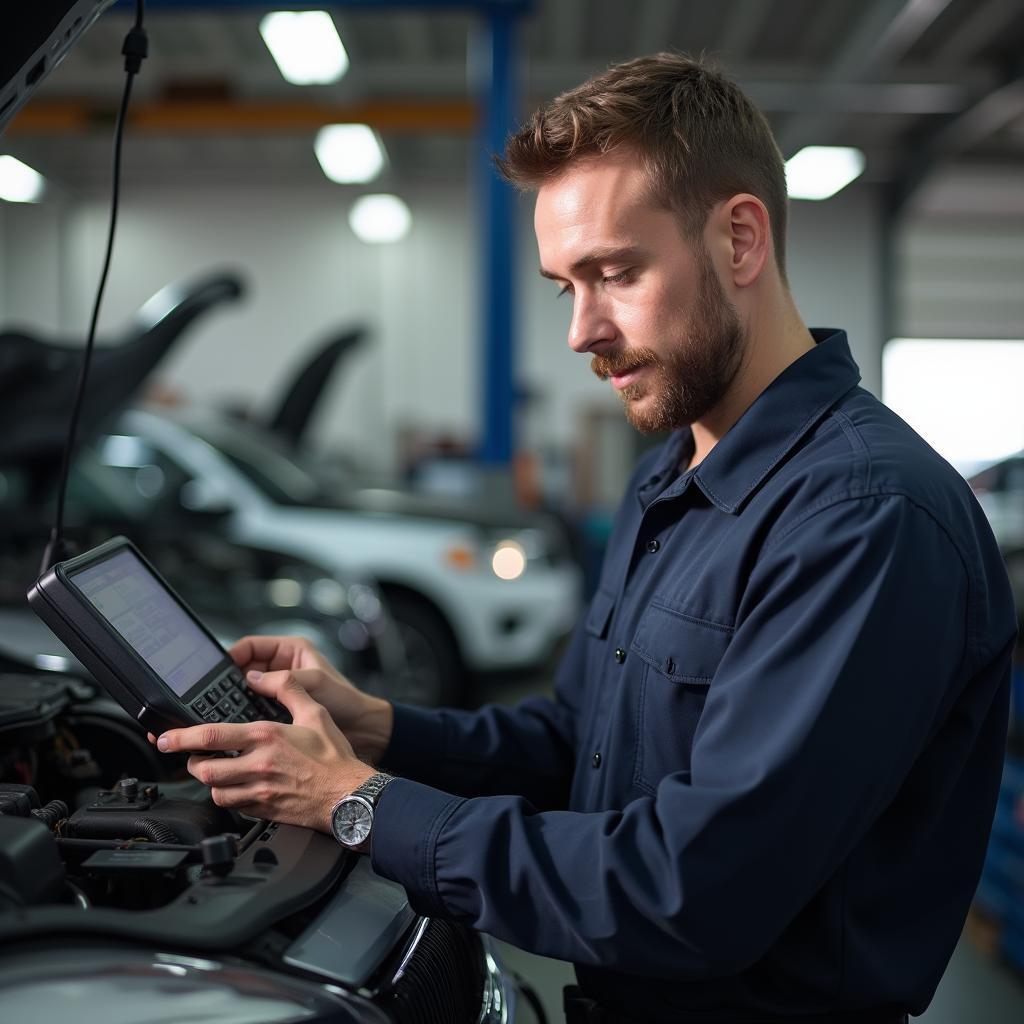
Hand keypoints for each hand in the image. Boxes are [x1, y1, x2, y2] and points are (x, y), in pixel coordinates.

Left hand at [156, 669, 373, 831]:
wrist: (349, 794)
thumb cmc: (334, 756)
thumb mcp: (315, 711)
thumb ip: (286, 688)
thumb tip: (260, 677)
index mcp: (266, 737)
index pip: (211, 737)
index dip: (181, 738)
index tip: (165, 738)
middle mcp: (259, 765)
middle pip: (205, 770)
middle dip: (193, 764)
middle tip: (195, 757)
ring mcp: (260, 791)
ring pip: (215, 792)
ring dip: (211, 782)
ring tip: (216, 773)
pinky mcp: (264, 810)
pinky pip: (234, 807)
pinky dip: (230, 798)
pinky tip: (239, 788)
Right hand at [230, 635, 392, 763]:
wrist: (360, 727)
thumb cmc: (345, 700)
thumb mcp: (316, 684)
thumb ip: (286, 680)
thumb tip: (252, 679)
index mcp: (291, 651)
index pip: (251, 646)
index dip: (233, 655)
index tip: (215, 670)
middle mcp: (282, 667)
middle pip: (243, 668)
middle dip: (229, 680)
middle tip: (212, 694)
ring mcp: (278, 689)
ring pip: (245, 690)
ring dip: (235, 699)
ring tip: (221, 711)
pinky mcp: (278, 708)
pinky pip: (253, 708)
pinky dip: (245, 714)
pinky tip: (237, 724)